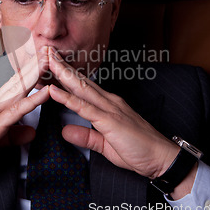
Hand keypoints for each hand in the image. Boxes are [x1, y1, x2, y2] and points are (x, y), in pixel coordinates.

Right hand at [0, 47, 49, 200]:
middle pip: (18, 82)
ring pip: (19, 90)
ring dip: (35, 74)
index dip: (29, 73)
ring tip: (49, 60)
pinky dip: (33, 101)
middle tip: (49, 50)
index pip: (15, 87)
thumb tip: (31, 131)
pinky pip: (17, 111)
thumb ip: (14, 135)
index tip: (42, 61)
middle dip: (34, 66)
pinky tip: (46, 93)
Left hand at [47, 47, 194, 198]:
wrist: (162, 158)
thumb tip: (65, 131)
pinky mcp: (109, 121)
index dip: (67, 76)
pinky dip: (67, 98)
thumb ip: (86, 136)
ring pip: (81, 88)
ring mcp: (109, 109)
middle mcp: (108, 102)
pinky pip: (84, 108)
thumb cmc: (138, 150)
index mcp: (108, 105)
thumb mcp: (105, 143)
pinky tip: (54, 90)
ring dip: (62, 74)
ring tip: (47, 61)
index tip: (53, 65)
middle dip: (62, 66)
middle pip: (80, 81)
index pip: (84, 87)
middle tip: (47, 52)